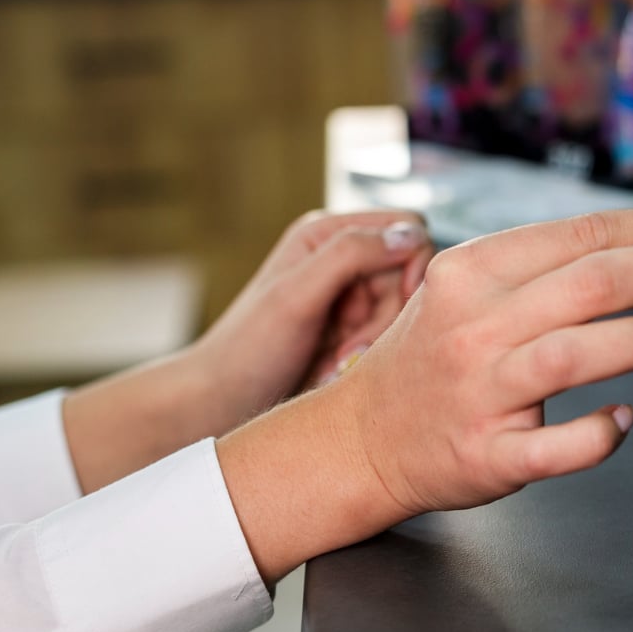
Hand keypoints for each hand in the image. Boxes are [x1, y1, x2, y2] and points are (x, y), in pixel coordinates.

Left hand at [189, 210, 434, 430]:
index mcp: (328, 234)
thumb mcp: (296, 295)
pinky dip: (372, 356)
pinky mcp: (355, 331)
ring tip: (336, 365)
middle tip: (351, 350)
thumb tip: (410, 235)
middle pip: (410, 275)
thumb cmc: (247, 348)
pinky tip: (337, 370)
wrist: (219, 402)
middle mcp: (343, 259)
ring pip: (405, 311)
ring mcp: (350, 297)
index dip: (413, 265)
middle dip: (389, 316)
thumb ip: (350, 255)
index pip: (408, 229)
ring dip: (378, 343)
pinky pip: (392, 337)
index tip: (397, 305)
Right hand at [216, 207, 632, 581]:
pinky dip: (602, 432)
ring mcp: (481, 392)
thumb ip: (544, 269)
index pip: (585, 233)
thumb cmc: (432, 356)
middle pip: (593, 282)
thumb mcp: (468, 288)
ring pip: (579, 354)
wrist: (360, 437)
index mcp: (474, 271)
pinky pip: (559, 445)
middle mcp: (476, 325)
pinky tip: (625, 417)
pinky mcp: (488, 454)